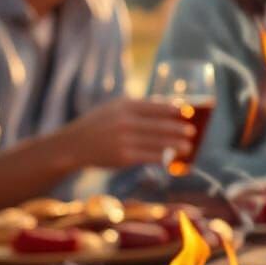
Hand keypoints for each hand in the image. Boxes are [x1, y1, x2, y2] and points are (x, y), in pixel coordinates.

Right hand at [62, 97, 194, 168]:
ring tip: (189, 146)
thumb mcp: (114, 108)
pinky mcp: (124, 157)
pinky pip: (149, 156)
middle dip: (179, 129)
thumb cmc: (99, 125)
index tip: (187, 113)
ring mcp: (124, 140)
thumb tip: (169, 108)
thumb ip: (138, 108)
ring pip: (158, 142)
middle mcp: (125, 121)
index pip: (156, 107)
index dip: (174, 110)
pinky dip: (164, 157)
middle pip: (160, 125)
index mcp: (125, 106)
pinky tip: (173, 158)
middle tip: (192, 131)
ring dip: (176, 145)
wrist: (73, 145)